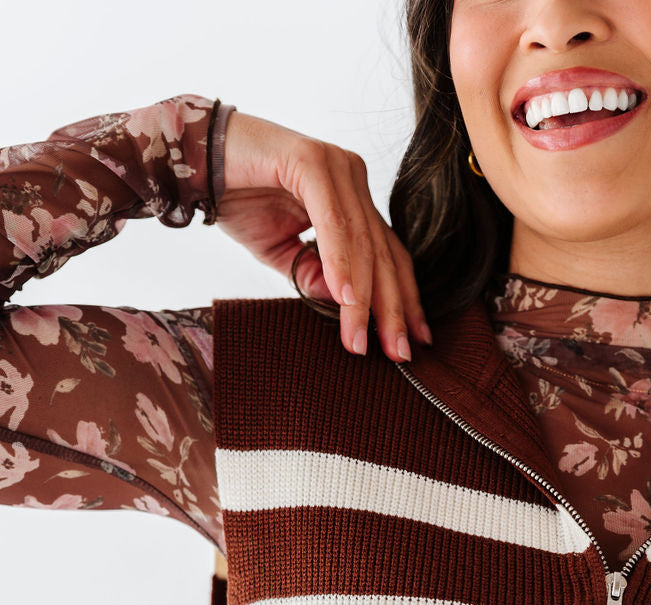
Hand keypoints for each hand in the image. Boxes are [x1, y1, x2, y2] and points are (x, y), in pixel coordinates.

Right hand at [217, 110, 431, 361]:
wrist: (191, 159)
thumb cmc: (237, 197)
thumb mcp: (281, 251)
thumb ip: (314, 275)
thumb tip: (345, 304)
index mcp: (351, 197)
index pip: (387, 254)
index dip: (403, 299)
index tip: (412, 340)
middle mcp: (351, 178)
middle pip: (383, 252)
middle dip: (393, 308)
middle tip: (399, 352)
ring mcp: (335, 166)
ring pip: (361, 242)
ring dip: (363, 297)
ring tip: (360, 339)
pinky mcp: (311, 161)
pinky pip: (333, 222)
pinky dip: (340, 262)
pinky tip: (345, 297)